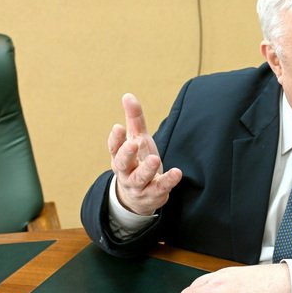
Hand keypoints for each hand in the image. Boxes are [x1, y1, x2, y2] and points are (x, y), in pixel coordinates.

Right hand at [108, 93, 181, 214]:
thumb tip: (127, 95)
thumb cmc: (137, 161)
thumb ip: (134, 119)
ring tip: (154, 159)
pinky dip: (168, 181)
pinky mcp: (153, 194)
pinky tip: (177, 172)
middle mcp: (126, 172)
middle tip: (133, 144)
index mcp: (120, 157)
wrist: (138, 197)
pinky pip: (160, 188)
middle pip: (122, 164)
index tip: (118, 127)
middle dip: (126, 154)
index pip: (114, 148)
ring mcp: (138, 185)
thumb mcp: (136, 139)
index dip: (115, 139)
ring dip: (147, 169)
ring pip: (139, 178)